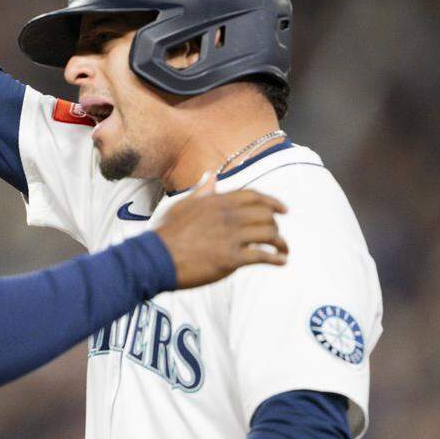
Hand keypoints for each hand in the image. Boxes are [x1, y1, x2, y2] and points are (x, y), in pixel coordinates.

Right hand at [153, 172, 288, 288]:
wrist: (155, 257)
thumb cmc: (166, 232)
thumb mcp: (182, 205)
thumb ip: (201, 191)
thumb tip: (211, 176)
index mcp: (217, 202)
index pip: (254, 196)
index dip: (273, 202)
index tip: (284, 209)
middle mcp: (227, 216)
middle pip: (266, 215)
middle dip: (276, 225)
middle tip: (277, 235)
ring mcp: (231, 237)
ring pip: (269, 234)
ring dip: (281, 243)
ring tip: (283, 251)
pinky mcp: (231, 259)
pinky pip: (263, 256)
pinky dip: (276, 259)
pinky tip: (280, 262)